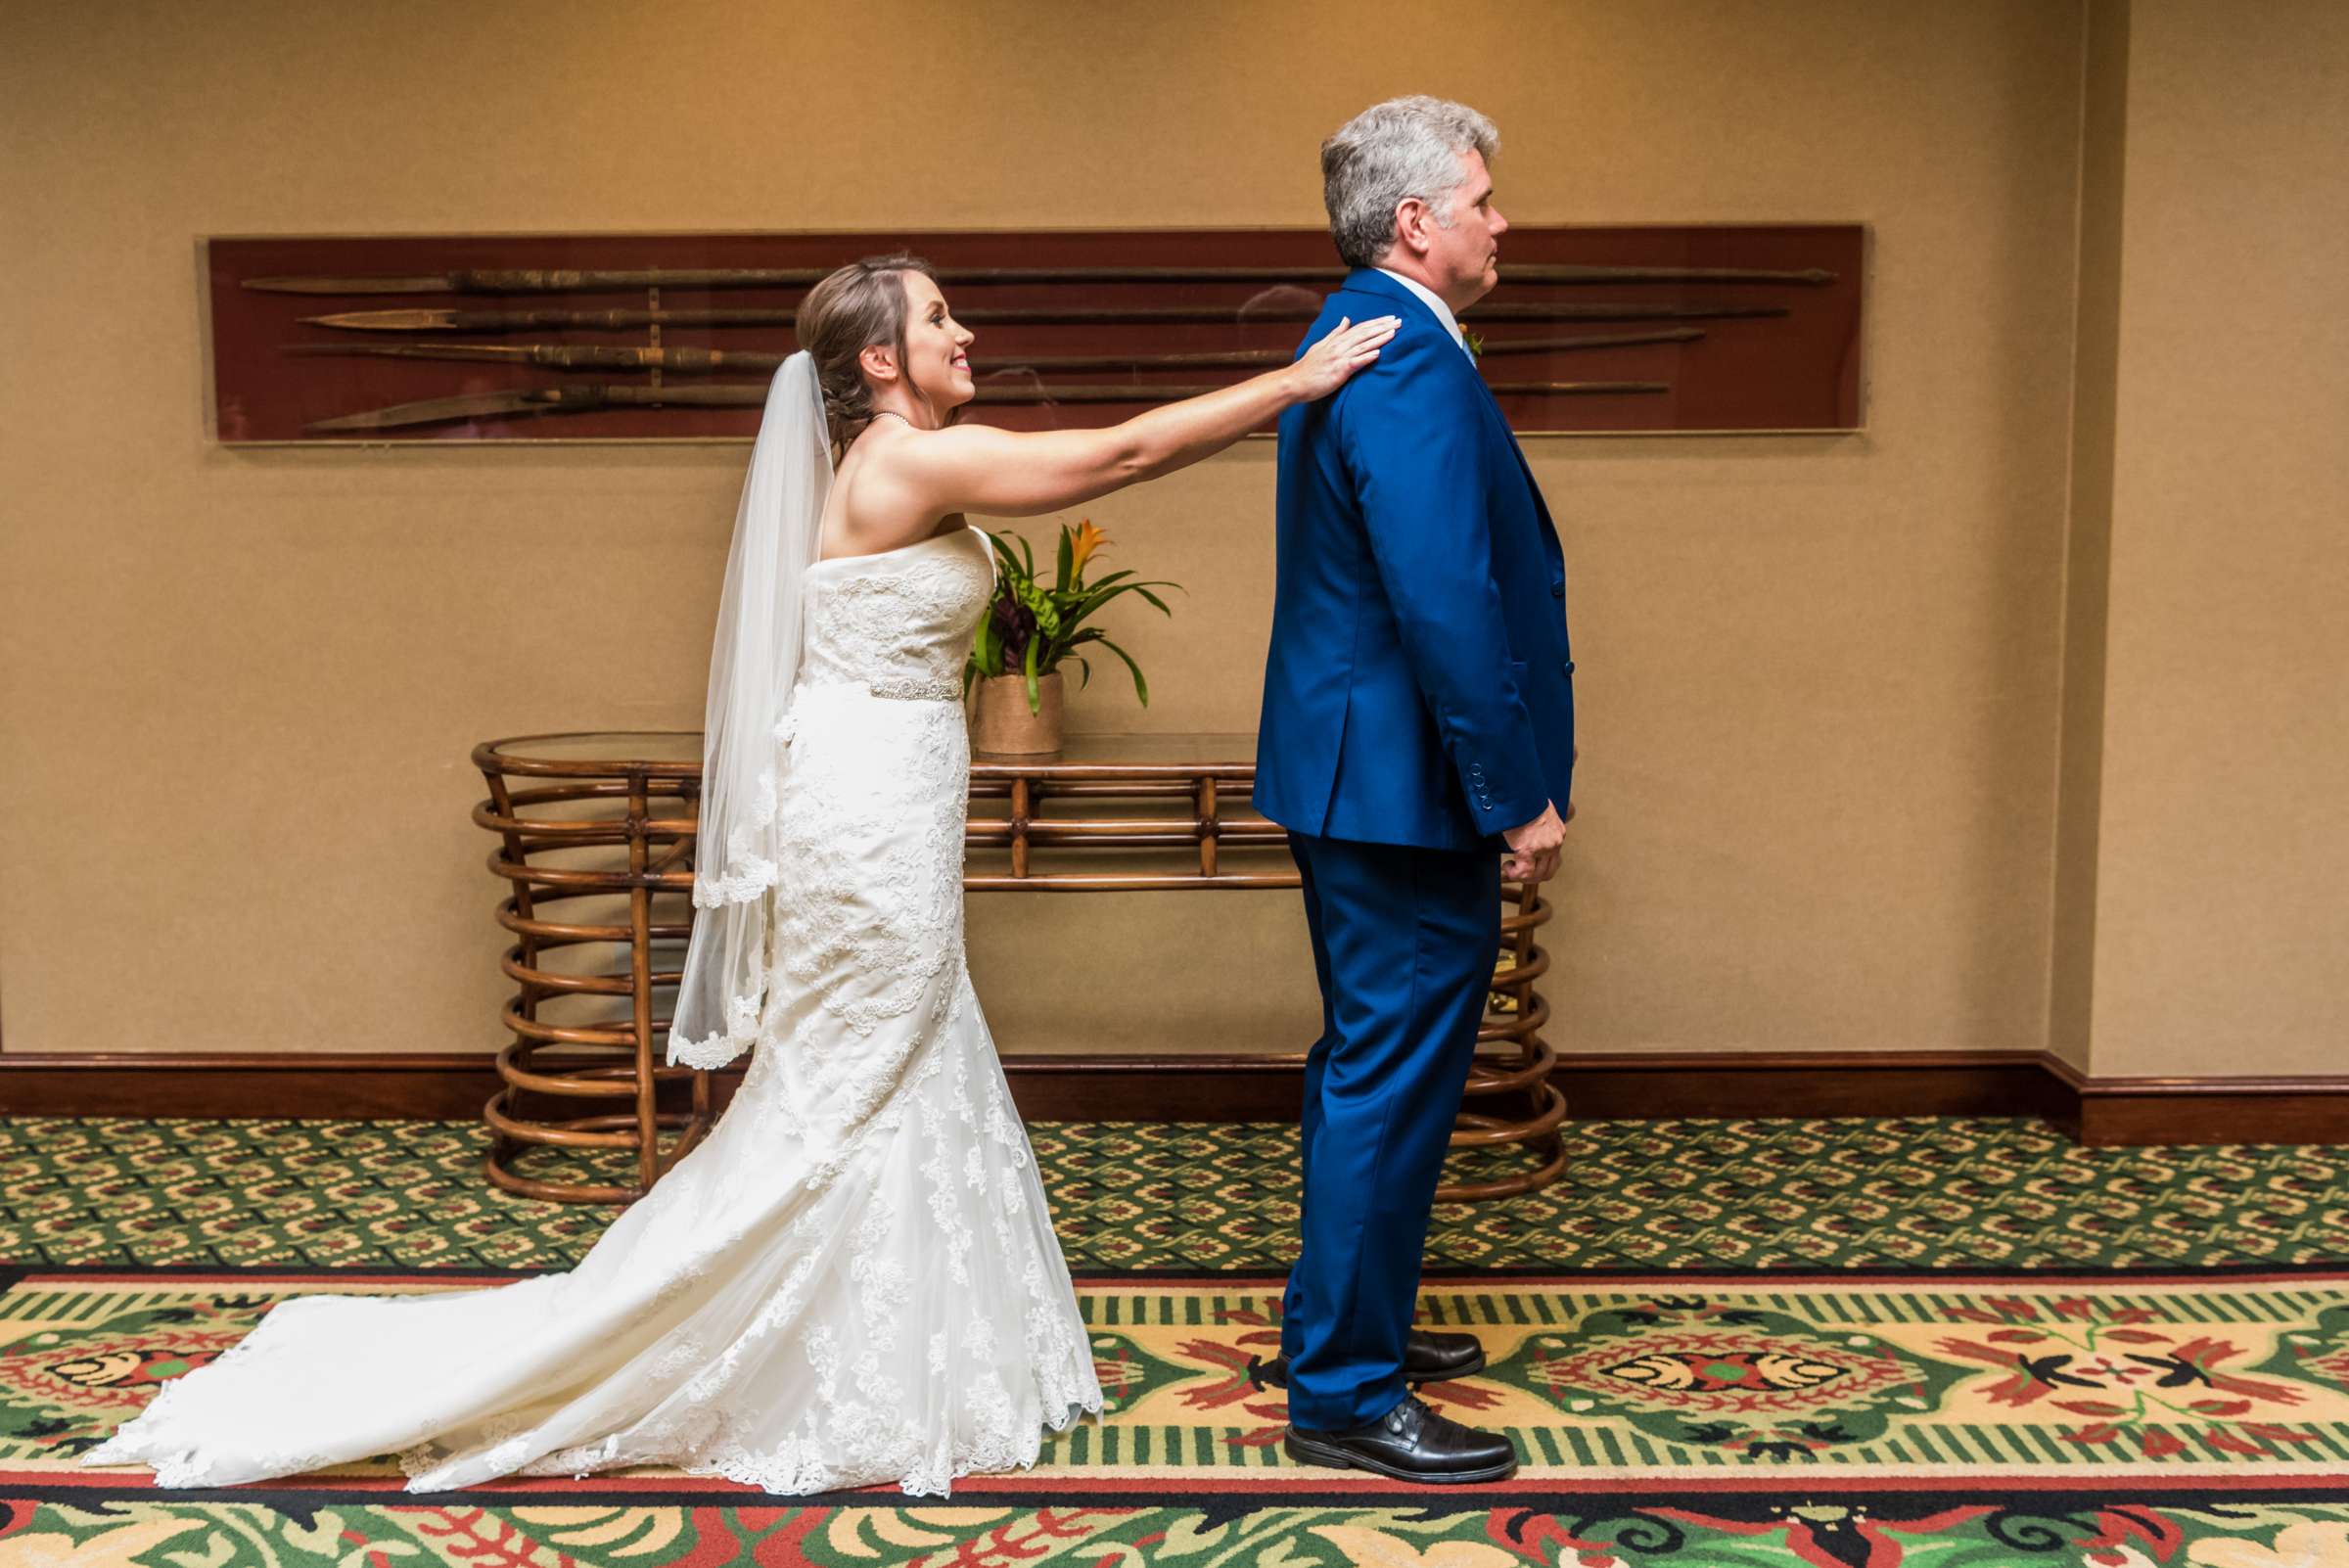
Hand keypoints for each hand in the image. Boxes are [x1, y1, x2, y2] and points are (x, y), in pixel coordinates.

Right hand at [1287, 315, 1401, 400]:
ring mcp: (1338, 358)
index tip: (1391, 318)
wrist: (1294, 382)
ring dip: (1379, 338)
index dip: (1377, 322)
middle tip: (1399, 321)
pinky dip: (1366, 357)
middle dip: (1383, 327)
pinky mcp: (1338, 371)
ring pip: (1362, 345)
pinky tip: (1378, 353)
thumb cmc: (1308, 367)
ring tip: (1393, 333)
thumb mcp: (1321, 345)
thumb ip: (1335, 333)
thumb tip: (1346, 319)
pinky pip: (1354, 363)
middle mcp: (1339, 346)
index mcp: (1337, 341)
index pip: (1360, 328)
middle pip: (1365, 333)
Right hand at [1501, 801, 1564, 883]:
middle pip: (1548, 872)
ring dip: (1521, 876)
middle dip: (1532, 878)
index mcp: (1558, 833)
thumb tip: (1526, 827)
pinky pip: (1524, 872)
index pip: (1554, 859)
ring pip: (1536, 876)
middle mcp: (1555, 842)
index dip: (1539, 867)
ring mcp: (1544, 847)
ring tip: (1510, 868)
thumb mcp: (1537, 811)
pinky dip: (1513, 873)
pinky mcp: (1529, 849)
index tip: (1526, 866)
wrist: (1519, 792)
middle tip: (1518, 873)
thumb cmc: (1524, 798)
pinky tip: (1507, 866)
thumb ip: (1537, 823)